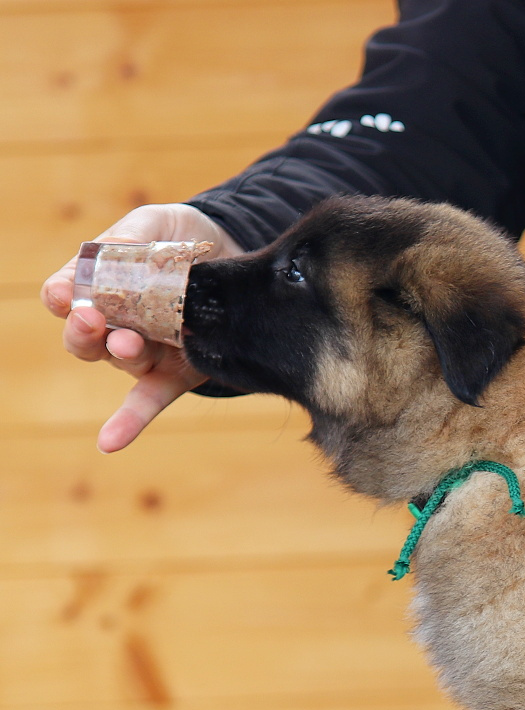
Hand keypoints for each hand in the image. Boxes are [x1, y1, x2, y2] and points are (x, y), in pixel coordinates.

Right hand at [41, 204, 244, 452]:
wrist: (237, 257)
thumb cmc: (184, 239)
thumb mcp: (157, 226)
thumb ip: (130, 236)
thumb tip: (106, 250)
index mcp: (100, 286)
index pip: (66, 294)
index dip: (61, 295)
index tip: (62, 293)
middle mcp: (115, 323)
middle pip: (84, 336)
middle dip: (83, 330)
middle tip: (91, 319)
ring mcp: (146, 351)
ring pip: (121, 359)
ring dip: (121, 353)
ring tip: (129, 343)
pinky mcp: (176, 374)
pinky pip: (148, 401)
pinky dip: (129, 422)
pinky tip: (109, 442)